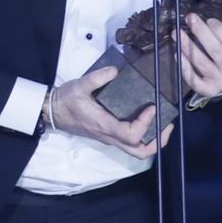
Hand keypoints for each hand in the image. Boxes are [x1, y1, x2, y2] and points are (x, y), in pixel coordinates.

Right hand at [49, 66, 173, 158]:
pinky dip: (145, 136)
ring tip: (163, 124)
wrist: (53, 111)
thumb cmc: (66, 100)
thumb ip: (97, 77)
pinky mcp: (109, 135)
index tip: (152, 106)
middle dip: (158, 140)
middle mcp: (109, 136)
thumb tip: (115, 70)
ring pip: (137, 151)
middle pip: (140, 152)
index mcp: (104, 126)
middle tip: (168, 124)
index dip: (146, 123)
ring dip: (154, 141)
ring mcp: (110, 138)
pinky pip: (131, 143)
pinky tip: (149, 120)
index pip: (131, 134)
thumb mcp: (79, 85)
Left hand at [178, 13, 221, 100]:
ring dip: (187, 46)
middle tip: (190, 18)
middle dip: (201, 33)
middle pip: (216, 51)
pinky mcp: (206, 89)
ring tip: (177, 32)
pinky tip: (178, 53)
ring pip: (202, 63)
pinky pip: (193, 78)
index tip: (209, 19)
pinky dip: (184, 65)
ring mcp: (218, 81)